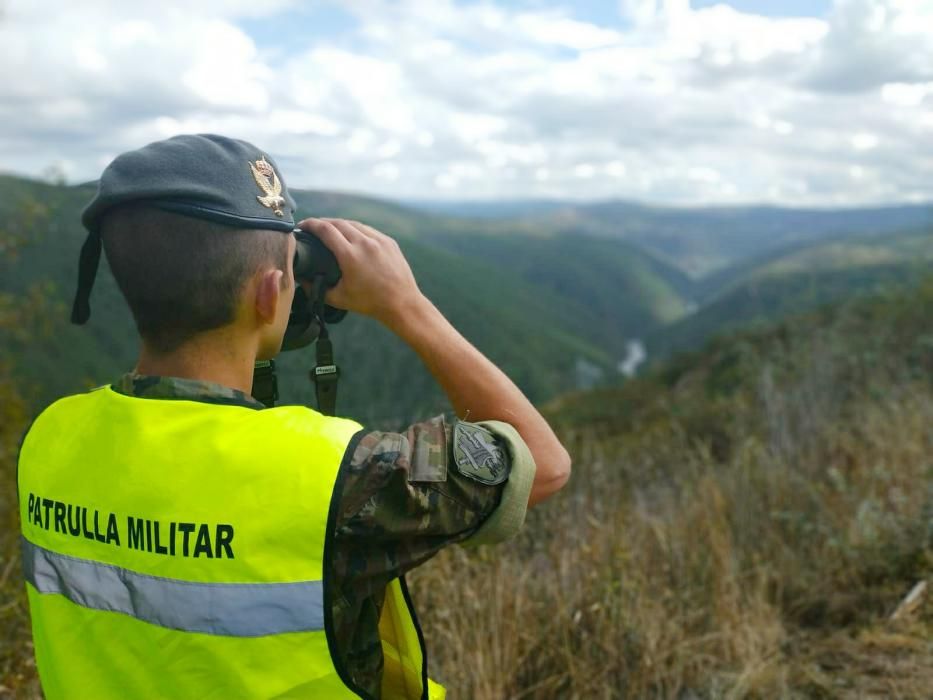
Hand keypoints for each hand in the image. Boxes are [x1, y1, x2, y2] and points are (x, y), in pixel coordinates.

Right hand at [296, 218, 422, 323]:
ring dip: (339, 224)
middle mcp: (364, 243)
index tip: (302, 226)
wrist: (402, 303)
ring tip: (331, 230)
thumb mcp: (338, 298)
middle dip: (323, 222)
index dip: (311, 224)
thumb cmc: (370, 303)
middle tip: (313, 228)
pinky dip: (356, 230)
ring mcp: (379, 240)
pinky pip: (368, 230)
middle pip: (338, 223)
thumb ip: (316, 289)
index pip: (325, 230)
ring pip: (354, 224)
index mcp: (350, 255)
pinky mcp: (389, 242)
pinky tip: (352, 236)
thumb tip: (301, 280)